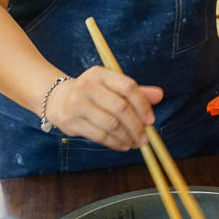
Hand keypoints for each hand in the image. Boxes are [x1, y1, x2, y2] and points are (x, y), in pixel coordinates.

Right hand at [46, 67, 162, 151]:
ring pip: (110, 124)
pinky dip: (115, 143)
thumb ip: (136, 91)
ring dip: (127, 137)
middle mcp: (87, 86)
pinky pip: (99, 135)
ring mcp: (77, 103)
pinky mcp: (70, 121)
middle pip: (120, 108)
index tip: (151, 120)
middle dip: (136, 125)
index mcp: (100, 73)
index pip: (127, 87)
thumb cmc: (93, 93)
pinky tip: (123, 145)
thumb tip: (160, 95)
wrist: (58, 99)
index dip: (142, 105)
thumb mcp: (112, 86)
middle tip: (145, 138)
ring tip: (135, 143)